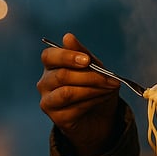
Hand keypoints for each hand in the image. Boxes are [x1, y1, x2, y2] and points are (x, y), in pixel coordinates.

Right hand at [37, 32, 122, 155]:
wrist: (101, 116)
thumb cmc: (95, 86)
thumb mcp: (94, 67)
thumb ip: (83, 54)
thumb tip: (67, 37)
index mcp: (52, 65)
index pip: (49, 56)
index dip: (67, 56)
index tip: (87, 60)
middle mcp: (45, 83)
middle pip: (62, 75)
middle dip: (90, 76)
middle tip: (111, 79)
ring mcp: (48, 101)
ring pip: (67, 92)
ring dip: (93, 89)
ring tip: (110, 88)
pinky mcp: (57, 118)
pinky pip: (75, 107)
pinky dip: (93, 101)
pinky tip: (103, 99)